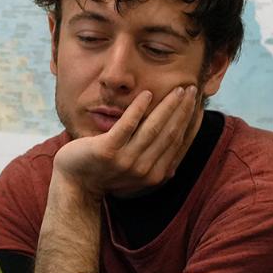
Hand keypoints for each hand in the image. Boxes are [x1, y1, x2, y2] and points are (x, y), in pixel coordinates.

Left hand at [52, 85, 200, 198]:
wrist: (75, 184)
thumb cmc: (106, 173)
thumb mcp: (135, 171)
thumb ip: (153, 162)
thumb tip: (176, 155)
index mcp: (155, 175)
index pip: (178, 142)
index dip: (189, 121)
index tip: (196, 102)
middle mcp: (144, 170)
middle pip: (170, 133)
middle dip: (182, 109)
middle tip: (190, 88)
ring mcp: (125, 161)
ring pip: (152, 128)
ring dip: (167, 106)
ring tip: (176, 89)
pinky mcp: (107, 151)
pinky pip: (127, 126)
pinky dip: (138, 109)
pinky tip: (146, 94)